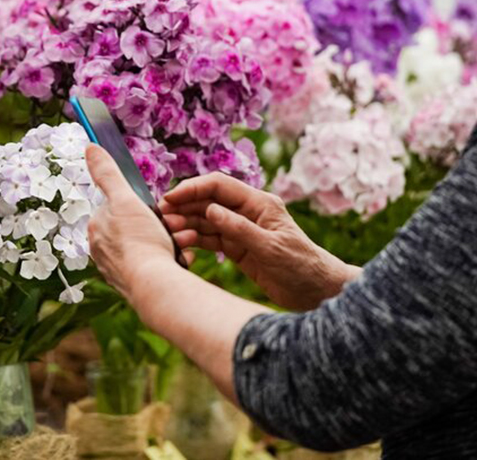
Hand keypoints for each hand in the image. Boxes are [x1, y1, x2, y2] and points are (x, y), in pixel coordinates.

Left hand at [86, 146, 180, 303]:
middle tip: (174, 226)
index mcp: (97, 229)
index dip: (140, 205)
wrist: (155, 285)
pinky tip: (178, 259)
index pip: (118, 208)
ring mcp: (117, 270)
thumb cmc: (140, 241)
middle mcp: (102, 251)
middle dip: (157, 225)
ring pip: (147, 247)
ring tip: (181, 242)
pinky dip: (168, 261)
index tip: (157, 209)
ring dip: (168, 241)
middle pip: (134, 228)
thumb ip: (108, 173)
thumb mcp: (125, 198)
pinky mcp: (134, 285)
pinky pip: (154, 266)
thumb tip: (90, 146)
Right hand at [161, 173, 357, 310]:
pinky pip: (210, 239)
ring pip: (206, 220)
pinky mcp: (237, 248)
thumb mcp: (271, 248)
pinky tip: (180, 244)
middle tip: (161, 215)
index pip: (219, 186)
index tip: (171, 197)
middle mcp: (247, 212)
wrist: (315, 292)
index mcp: (259, 203)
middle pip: (208, 201)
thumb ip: (240, 229)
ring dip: (186, 224)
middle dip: (184, 205)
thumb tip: (211, 210)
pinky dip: (194, 240)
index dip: (193, 188)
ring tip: (167, 232)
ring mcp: (240, 229)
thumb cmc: (301, 267)